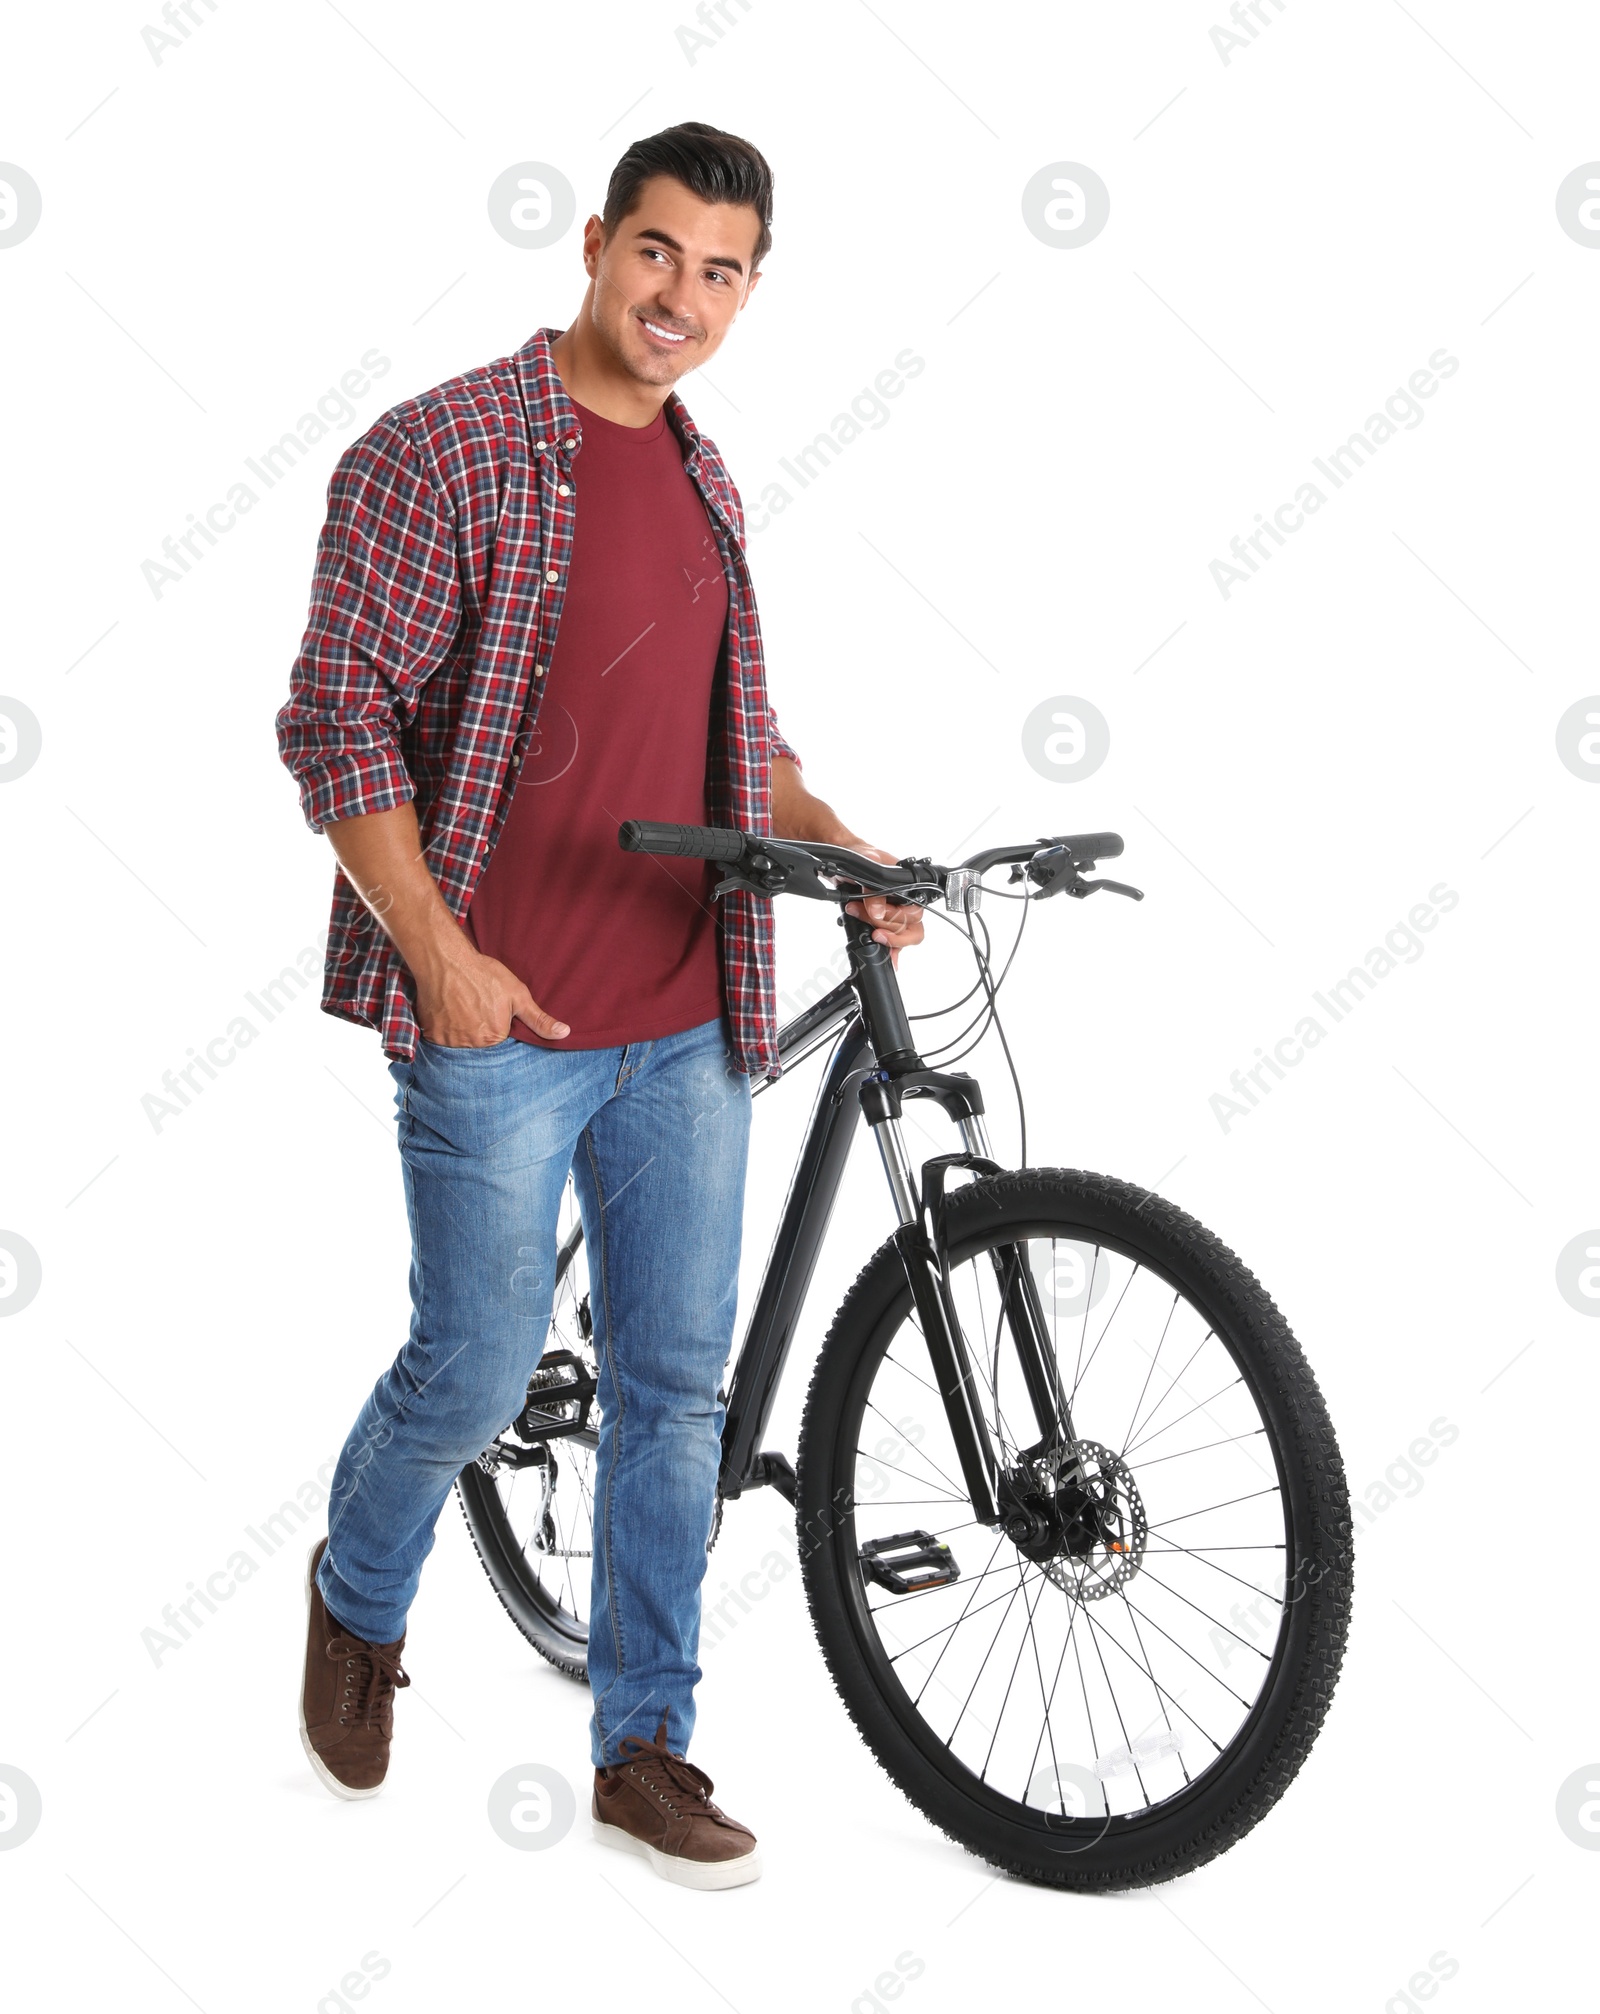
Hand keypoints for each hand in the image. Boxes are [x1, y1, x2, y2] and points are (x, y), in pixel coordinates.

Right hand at [414, 943, 568, 1046]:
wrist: (446, 960)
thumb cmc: (484, 974)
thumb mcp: (518, 994)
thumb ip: (539, 1019)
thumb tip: (565, 1034)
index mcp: (495, 1038)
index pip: (502, 1043)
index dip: (499, 1027)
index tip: (493, 1011)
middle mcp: (472, 1044)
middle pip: (481, 1044)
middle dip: (481, 1030)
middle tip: (477, 1007)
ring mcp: (450, 1040)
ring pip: (461, 1043)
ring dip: (463, 1030)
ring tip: (464, 1007)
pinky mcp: (432, 1034)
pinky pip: (442, 1038)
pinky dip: (446, 1028)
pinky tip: (450, 1010)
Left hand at [836, 837, 925, 968]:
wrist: (845, 860)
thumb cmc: (862, 856)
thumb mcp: (869, 864)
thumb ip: (874, 888)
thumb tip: (877, 910)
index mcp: (910, 888)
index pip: (913, 913)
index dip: (894, 918)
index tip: (875, 917)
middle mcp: (906, 903)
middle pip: (908, 927)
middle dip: (882, 923)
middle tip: (858, 911)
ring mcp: (897, 915)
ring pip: (903, 936)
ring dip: (883, 935)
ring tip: (857, 917)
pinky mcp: (885, 924)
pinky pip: (895, 943)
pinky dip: (890, 950)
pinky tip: (888, 958)